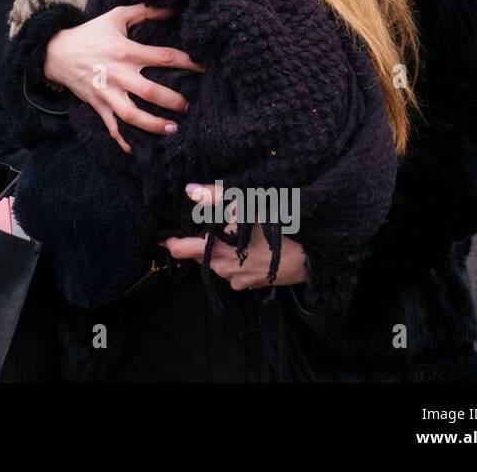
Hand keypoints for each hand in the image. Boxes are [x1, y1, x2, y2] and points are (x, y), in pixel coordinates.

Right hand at [42, 3, 202, 153]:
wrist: (56, 52)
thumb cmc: (90, 33)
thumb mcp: (115, 16)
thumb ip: (144, 11)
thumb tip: (171, 8)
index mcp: (125, 51)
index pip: (163, 57)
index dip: (187, 62)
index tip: (204, 68)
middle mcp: (118, 74)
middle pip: (150, 91)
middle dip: (173, 101)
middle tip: (189, 106)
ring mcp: (107, 92)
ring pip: (132, 114)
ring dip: (153, 124)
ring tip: (173, 129)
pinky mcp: (98, 105)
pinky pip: (112, 127)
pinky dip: (123, 140)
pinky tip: (137, 150)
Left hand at [162, 182, 307, 287]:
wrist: (310, 255)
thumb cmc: (277, 226)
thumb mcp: (246, 204)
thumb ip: (214, 196)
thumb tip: (189, 190)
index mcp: (215, 249)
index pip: (180, 249)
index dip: (171, 241)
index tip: (166, 234)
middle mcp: (222, 269)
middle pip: (200, 256)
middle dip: (202, 243)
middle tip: (213, 226)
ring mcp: (237, 280)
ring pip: (218, 264)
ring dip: (221, 252)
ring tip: (235, 236)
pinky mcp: (252, 286)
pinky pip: (235, 273)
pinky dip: (236, 262)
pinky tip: (249, 249)